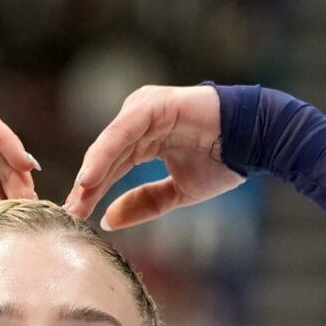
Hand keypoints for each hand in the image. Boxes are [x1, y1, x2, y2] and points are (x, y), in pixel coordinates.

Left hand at [63, 84, 241, 228]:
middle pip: (106, 157)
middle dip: (87, 187)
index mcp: (144, 138)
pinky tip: (91, 177)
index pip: (111, 168)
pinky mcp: (153, 104)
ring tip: (78, 198)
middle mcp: (139, 121)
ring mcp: (145, 109)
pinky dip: (105, 154)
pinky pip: (123, 132)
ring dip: (92, 172)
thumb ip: (144, 203)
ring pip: (110, 144)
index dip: (94, 193)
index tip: (77, 217)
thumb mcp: (176, 193)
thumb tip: (108, 220)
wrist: (256, 141)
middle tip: (70, 213)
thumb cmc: (222, 161)